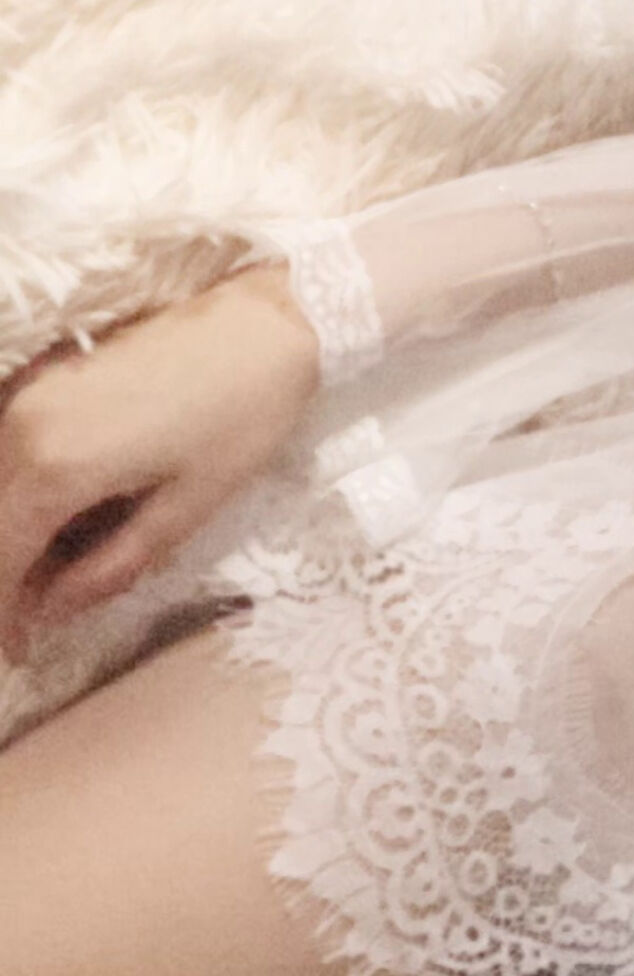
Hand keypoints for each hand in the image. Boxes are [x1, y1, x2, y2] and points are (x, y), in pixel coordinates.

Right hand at [0, 266, 321, 660]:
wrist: (265, 321)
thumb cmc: (242, 416)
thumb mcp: (186, 509)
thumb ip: (109, 566)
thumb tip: (51, 611)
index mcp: (54, 467)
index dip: (1, 616)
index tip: (15, 655)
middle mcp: (18, 427)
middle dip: (3, 581)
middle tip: (34, 622)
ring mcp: (22, 395)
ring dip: (12, 539)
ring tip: (54, 577)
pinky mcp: (38, 377)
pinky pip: (6, 453)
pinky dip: (20, 498)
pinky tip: (59, 524)